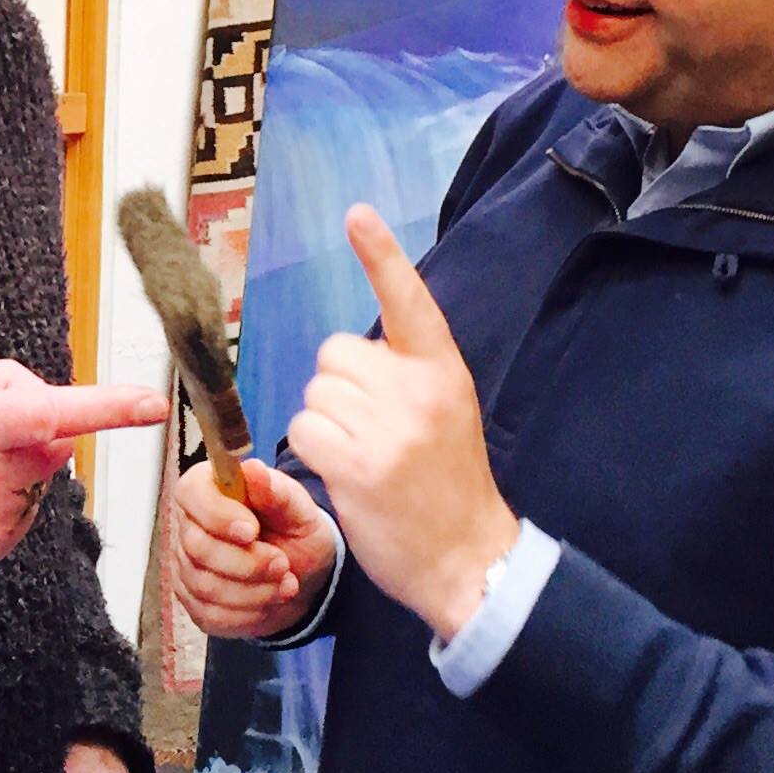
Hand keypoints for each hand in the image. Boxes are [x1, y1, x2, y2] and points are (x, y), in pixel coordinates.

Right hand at [0, 361, 166, 574]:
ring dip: (14, 476)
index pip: (57, 413)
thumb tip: (52, 403)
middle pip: (54, 451)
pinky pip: (18, 520)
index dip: (109, 408)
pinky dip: (0, 506)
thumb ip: (9, 385)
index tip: (151, 405)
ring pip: (38, 488)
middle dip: (34, 439)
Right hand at [174, 458, 339, 640]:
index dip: (218, 515)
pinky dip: (249, 612)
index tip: (253, 530)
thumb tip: (252, 469)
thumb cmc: (295, 532)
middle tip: (282, 563)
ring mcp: (187, 567)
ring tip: (286, 583)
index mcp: (209, 489)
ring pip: (206, 585)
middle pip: (198, 547)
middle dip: (246, 562)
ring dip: (254, 590)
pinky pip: (212, 614)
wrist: (303, 575)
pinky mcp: (195, 603)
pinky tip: (270, 599)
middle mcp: (190, 526)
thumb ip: (276, 491)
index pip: (191, 494)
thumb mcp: (298, 509)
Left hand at [287, 206, 518, 640]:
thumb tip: (347, 355)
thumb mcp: (448, 412)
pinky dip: (314, 450)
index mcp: (443, 369)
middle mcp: (417, 389)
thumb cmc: (448, 486)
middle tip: (373, 432)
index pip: (408, 299)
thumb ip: (407, 375)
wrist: (468, 558)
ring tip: (366, 457)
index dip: (380, 254)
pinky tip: (346, 474)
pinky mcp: (357, 464)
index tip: (357, 214)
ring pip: (316, 392)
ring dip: (326, 423)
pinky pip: (305, 428)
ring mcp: (388, 427)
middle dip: (340, 387)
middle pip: (336, 353)